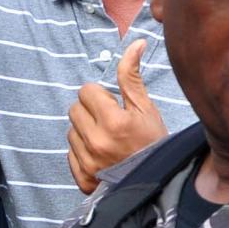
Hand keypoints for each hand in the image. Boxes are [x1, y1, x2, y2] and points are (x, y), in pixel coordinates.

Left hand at [67, 40, 167, 194]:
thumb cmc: (153, 142)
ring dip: (85, 131)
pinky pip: (70, 154)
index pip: (86, 91)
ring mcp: (88, 163)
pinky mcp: (82, 179)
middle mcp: (97, 142)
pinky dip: (82, 152)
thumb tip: (135, 43)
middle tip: (110, 122)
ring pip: (71, 131)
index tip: (114, 106)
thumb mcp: (146, 108)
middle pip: (75, 109)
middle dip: (90, 111)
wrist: (158, 184)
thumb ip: (132, 76)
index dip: (101, 95)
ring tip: (107, 140)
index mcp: (114, 122)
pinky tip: (101, 156)